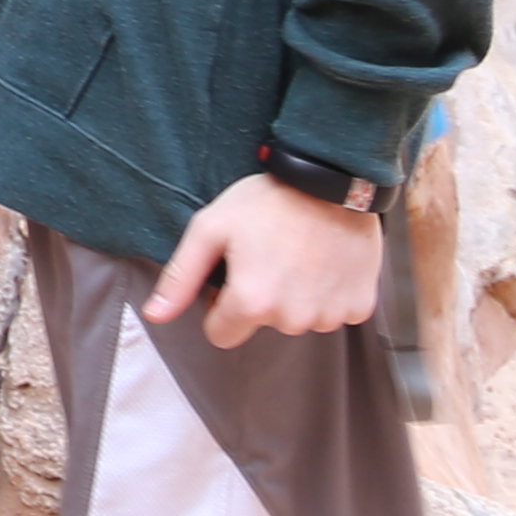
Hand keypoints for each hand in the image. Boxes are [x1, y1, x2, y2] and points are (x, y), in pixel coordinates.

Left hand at [146, 172, 384, 344]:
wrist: (331, 181)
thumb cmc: (267, 201)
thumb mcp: (210, 229)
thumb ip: (180, 278)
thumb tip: (155, 315)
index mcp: (252, 303)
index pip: (221, 334)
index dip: (221, 305)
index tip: (233, 275)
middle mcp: (293, 319)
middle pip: (263, 324)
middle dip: (260, 298)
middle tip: (267, 255)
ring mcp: (330, 315)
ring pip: (298, 320)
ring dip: (295, 296)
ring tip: (297, 254)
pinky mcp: (360, 308)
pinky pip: (334, 313)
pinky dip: (327, 294)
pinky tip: (325, 262)